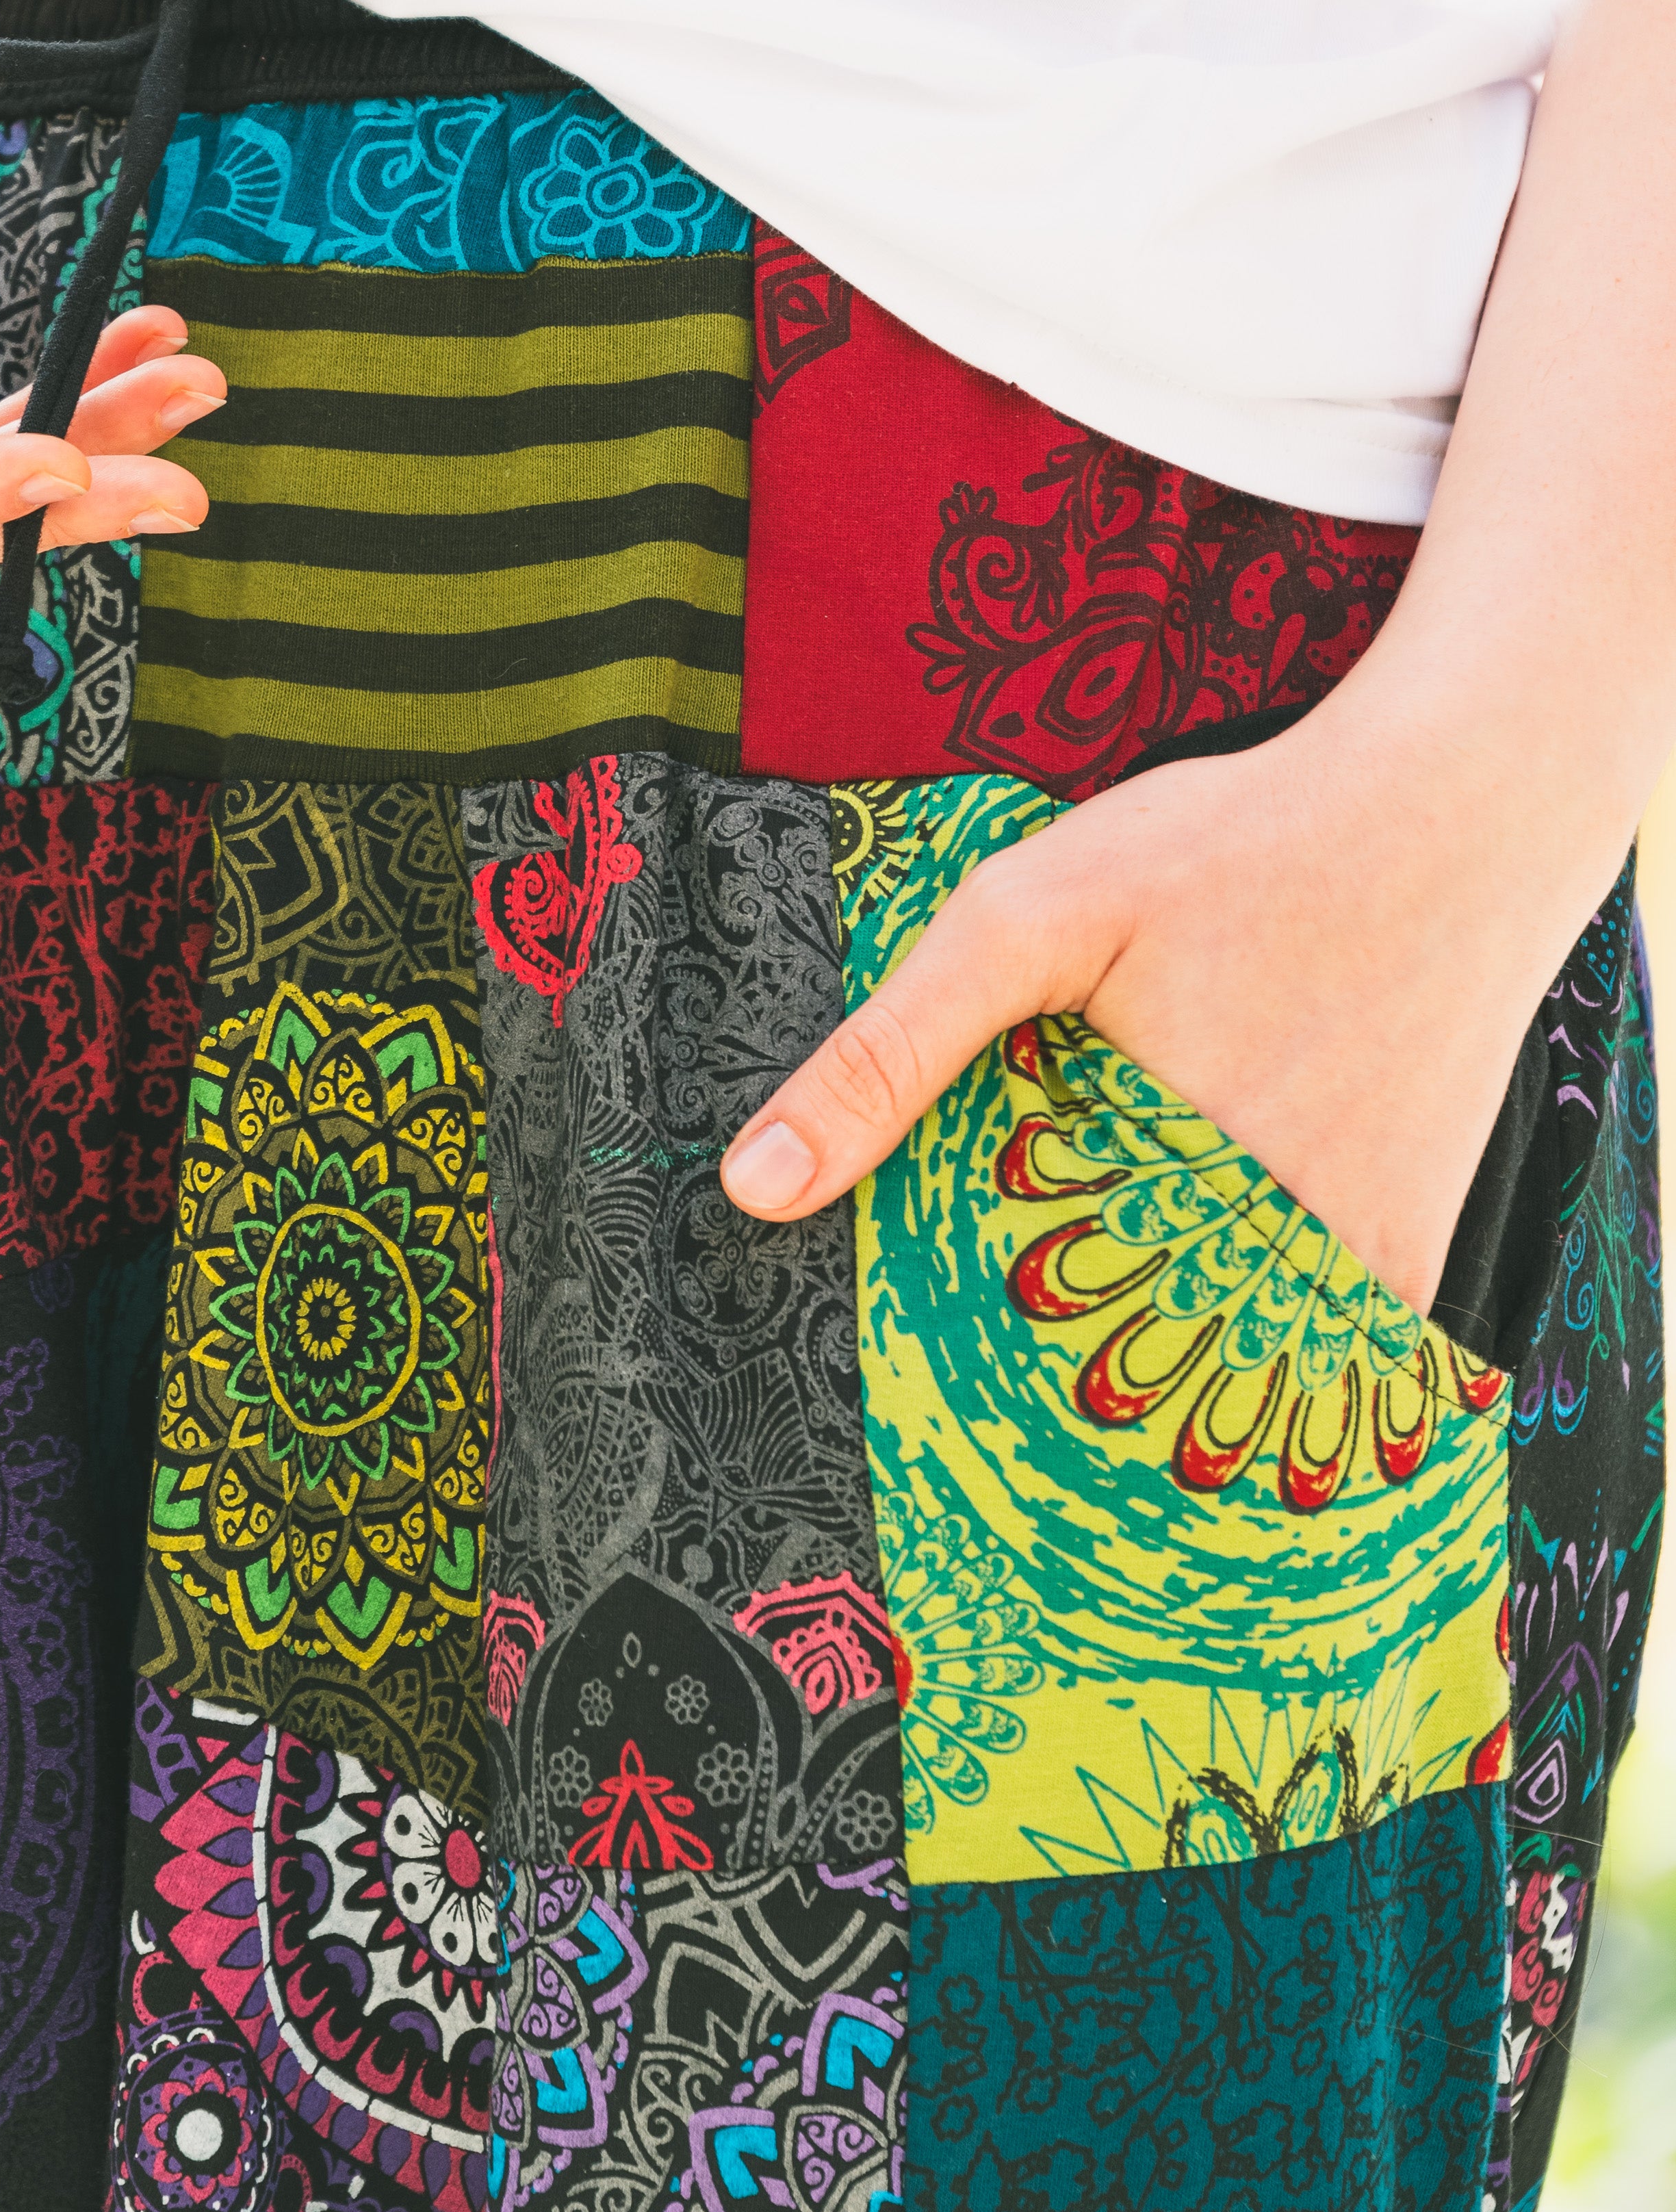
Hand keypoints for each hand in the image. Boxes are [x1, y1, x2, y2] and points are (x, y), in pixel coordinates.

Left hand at [718, 712, 1607, 1315]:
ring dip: (1146, 1353)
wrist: (1456, 812)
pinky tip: (1189, 1266)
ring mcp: (1359, 1268)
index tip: (913, 1399)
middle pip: (1119, 1367)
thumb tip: (755, 1187)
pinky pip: (1308, 1340)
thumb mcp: (1027, 918)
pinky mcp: (1409, 1252)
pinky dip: (1242, 1329)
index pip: (1018, 1348)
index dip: (952, 1372)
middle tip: (995, 1379)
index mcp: (1157, 1196)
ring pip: (1216, 1365)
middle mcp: (1272, 1259)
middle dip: (1048, 1370)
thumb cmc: (1235, 849)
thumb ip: (892, 1050)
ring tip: (1091, 1313)